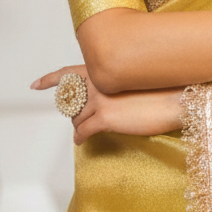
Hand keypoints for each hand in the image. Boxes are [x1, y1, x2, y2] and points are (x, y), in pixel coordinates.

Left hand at [30, 64, 183, 142]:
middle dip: (73, 111)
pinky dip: (80, 138)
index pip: (68, 73)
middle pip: (71, 100)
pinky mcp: (104, 118)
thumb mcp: (133, 79)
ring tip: (85, 130)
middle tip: (79, 117)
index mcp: (102, 70)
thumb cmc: (162, 89)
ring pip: (76, 118)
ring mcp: (99, 100)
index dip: (50, 79)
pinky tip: (82, 141)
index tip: (35, 85)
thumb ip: (113, 83)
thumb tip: (105, 96)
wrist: (176, 99)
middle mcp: (97, 82)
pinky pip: (83, 131)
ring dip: (79, 125)